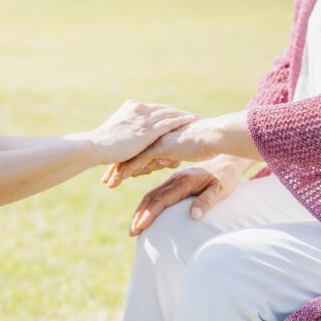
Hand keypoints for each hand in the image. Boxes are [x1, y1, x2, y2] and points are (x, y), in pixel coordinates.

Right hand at [88, 100, 196, 164]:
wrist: (95, 146)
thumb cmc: (102, 144)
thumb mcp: (116, 133)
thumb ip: (126, 131)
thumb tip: (131, 138)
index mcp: (132, 107)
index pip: (155, 109)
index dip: (168, 112)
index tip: (179, 114)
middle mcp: (139, 109)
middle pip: (165, 110)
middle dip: (179, 113)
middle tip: (194, 116)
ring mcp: (144, 119)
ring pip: (169, 114)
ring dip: (185, 116)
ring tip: (198, 118)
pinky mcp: (147, 130)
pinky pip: (169, 123)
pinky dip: (182, 121)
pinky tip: (192, 121)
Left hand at [104, 117, 221, 186]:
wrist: (214, 136)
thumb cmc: (205, 144)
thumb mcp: (183, 150)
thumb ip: (172, 154)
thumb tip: (167, 159)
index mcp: (158, 136)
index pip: (137, 148)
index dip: (126, 159)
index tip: (115, 171)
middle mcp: (154, 137)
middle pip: (130, 152)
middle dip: (116, 166)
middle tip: (105, 179)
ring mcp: (156, 140)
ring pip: (131, 156)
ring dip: (117, 171)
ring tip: (108, 183)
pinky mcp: (159, 146)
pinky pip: (138, 160)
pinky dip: (126, 170)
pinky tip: (117, 180)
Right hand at [127, 155, 253, 235]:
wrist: (228, 160)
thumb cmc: (226, 177)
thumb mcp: (221, 189)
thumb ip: (207, 201)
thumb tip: (193, 216)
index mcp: (185, 181)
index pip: (162, 199)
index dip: (150, 213)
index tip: (141, 226)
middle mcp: (176, 178)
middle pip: (152, 197)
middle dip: (140, 214)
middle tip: (132, 232)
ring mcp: (174, 179)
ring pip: (152, 194)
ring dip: (141, 210)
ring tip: (135, 227)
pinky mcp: (175, 181)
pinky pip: (157, 192)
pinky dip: (147, 204)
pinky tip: (145, 214)